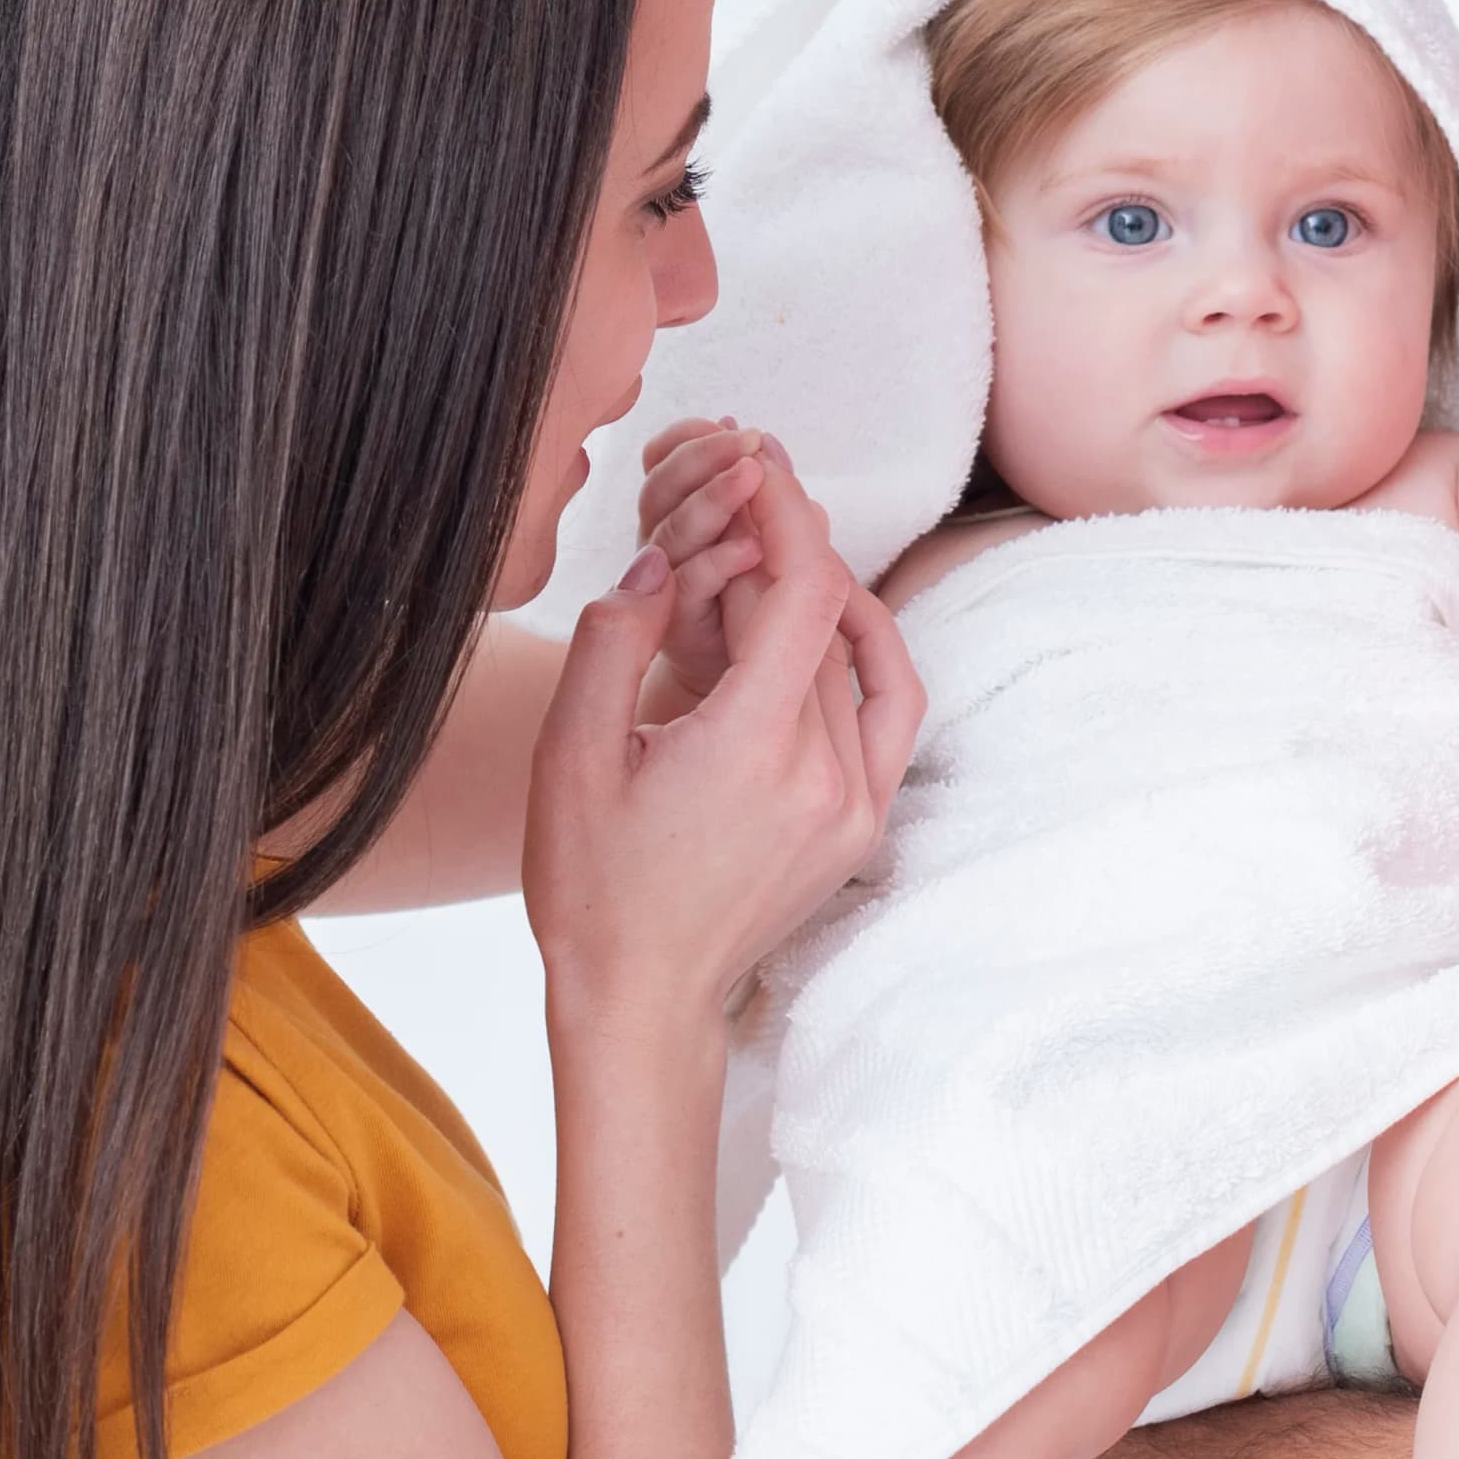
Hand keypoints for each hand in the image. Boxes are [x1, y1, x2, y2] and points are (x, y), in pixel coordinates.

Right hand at [525, 469, 922, 1032]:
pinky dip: (866, 653)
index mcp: (756, 747)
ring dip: (807, 604)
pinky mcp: (864, 823)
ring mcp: (857, 803)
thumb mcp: (570, 756)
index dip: (786, 512)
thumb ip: (614, 641)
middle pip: (822, 618)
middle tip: (718, 525)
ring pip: (849, 659)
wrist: (640, 996)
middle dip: (772, 557)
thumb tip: (662, 557)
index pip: (806, 590)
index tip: (759, 463)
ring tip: (750, 578)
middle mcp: (827, 773)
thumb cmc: (592, 884)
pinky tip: (828, 625)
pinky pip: (889, 708)